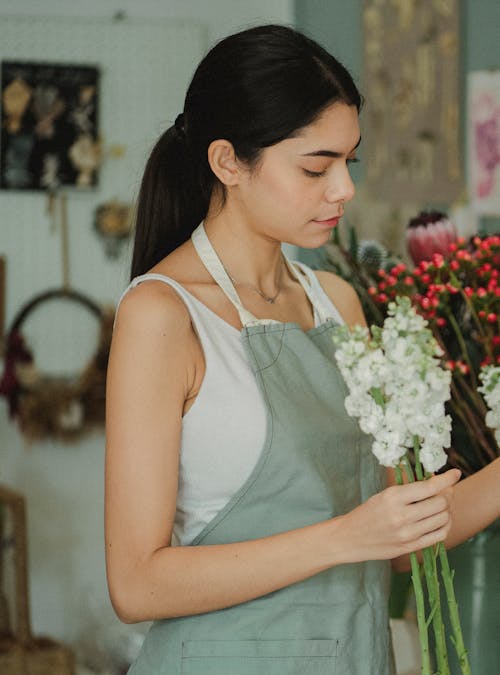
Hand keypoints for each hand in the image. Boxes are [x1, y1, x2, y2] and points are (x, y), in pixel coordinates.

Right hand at [336, 469, 460, 562]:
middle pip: (441, 503)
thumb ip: (409, 489)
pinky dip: (444, 525)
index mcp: (393, 497)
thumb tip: (435, 480)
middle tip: (443, 491)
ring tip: (439, 505)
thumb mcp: (384, 495)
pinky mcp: (411, 547)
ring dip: (447, 510)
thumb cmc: (367, 512)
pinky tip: (438, 519)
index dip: (447, 479)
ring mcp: (408, 534)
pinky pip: (440, 535)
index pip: (430, 487)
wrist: (350, 538)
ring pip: (443, 519)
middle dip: (447, 494)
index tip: (455, 473)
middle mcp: (402, 516)